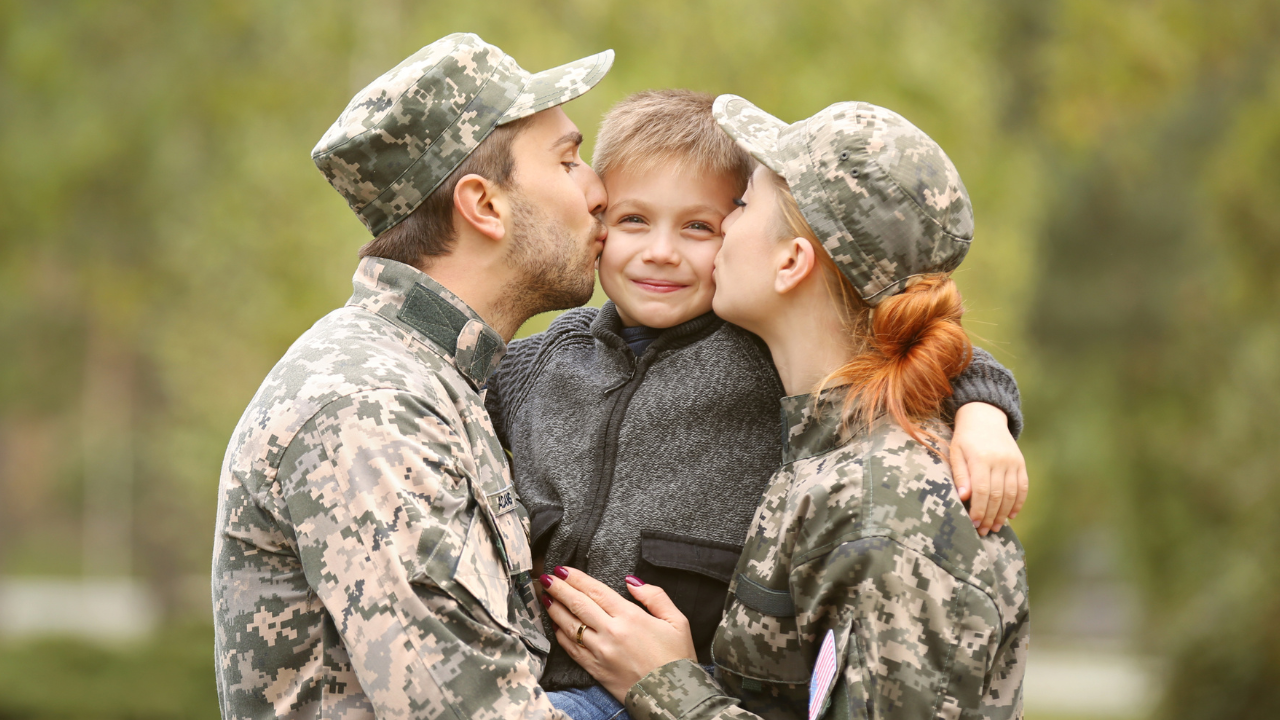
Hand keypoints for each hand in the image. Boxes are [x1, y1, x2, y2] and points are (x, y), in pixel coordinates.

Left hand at [541, 567, 696, 701]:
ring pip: (570, 625)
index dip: (576, 578)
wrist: (672, 698)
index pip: (596, 591)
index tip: (562, 569)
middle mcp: (611, 633)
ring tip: (545, 596)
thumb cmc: (677, 659)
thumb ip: (655, 596)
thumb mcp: (677, 621)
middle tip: (546, 577)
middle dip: (559, 588)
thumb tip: (631, 581)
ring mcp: (600, 652)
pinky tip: (555, 625)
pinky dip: (560, 634)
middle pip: (578, 604)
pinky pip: (571, 648)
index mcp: (630, 617)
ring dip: (555, 609)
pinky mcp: (594, 669)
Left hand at [951, 402, 1027, 535]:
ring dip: (1004, 513)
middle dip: (990, 516)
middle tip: (983, 531)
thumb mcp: (955, 452)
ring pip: (1012, 494)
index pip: (982, 490)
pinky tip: (1011, 515)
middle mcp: (1000, 460)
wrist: (984, 416)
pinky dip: (1019, 503)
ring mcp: (1013, 462)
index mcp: (981, 458)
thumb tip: (964, 498)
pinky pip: (1023, 487)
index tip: (973, 523)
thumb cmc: (965, 438)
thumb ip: (960, 474)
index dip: (979, 509)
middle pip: (998, 495)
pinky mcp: (1020, 463)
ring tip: (995, 527)